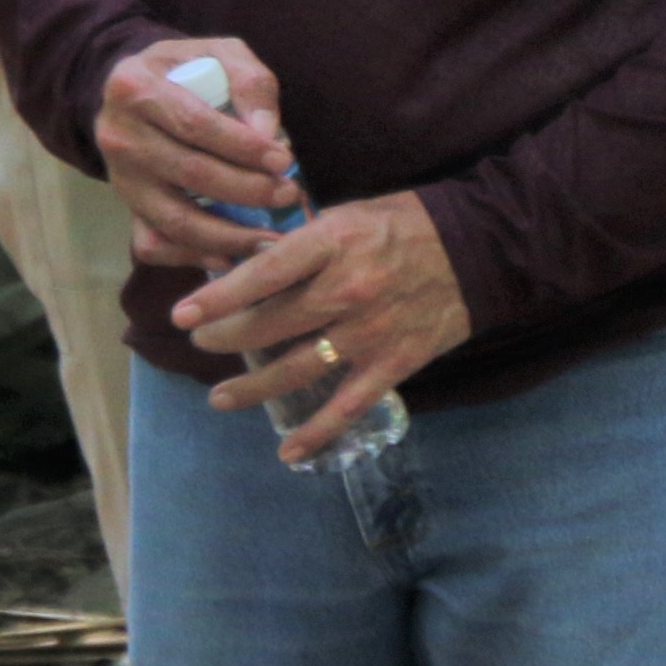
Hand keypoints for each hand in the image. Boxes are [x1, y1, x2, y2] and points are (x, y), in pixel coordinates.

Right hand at [94, 37, 303, 270]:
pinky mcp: (126, 208)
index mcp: (135, 87)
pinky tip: (232, 257)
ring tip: (271, 239)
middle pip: (189, 173)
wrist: (139, 91)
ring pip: (174, 220)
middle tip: (289, 194)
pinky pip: (156, 244)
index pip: (196, 125)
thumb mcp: (221, 54)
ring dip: (228, 236)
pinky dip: (194, 258)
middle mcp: (118, 135)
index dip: (243, 148)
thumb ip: (250, 82)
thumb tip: (270, 133)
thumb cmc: (189, 70)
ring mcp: (119, 178)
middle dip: (247, 190)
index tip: (284, 160)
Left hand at [175, 190, 470, 461]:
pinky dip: (317, 432)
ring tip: (221, 397)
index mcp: (333, 243)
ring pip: (297, 368)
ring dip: (253, 387)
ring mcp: (370, 331)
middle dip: (226, 338)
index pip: (263, 273)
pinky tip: (289, 451)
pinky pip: (348, 405)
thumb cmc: (406, 223)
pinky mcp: (394, 362)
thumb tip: (245, 259)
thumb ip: (300, 240)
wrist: (482, 247)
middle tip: (199, 344)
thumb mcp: (348, 214)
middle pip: (270, 324)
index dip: (219, 296)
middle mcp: (347, 289)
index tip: (183, 314)